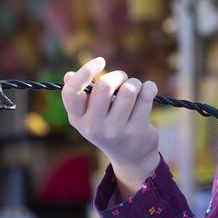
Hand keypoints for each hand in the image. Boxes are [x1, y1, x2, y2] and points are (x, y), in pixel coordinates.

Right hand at [61, 57, 160, 186]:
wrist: (130, 157)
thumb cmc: (107, 126)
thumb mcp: (89, 115)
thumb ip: (80, 96)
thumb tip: (68, 75)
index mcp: (77, 119)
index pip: (71, 91)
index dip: (84, 71)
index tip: (100, 60)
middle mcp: (93, 127)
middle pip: (104, 85)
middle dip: (118, 75)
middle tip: (123, 79)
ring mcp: (115, 131)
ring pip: (129, 89)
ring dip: (135, 83)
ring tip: (136, 89)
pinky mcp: (136, 131)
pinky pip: (146, 96)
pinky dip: (149, 88)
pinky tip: (148, 91)